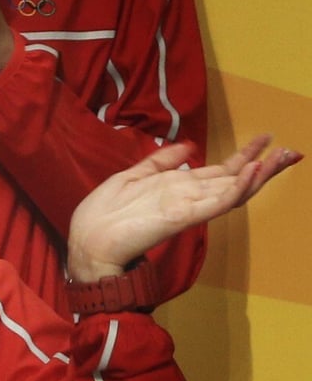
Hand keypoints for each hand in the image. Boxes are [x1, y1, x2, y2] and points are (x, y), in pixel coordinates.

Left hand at [67, 135, 302, 281]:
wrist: (89, 241)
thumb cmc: (105, 213)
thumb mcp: (132, 176)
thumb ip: (161, 162)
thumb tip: (189, 147)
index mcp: (179, 187)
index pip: (219, 170)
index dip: (244, 156)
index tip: (265, 139)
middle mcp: (189, 197)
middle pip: (234, 180)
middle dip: (264, 166)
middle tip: (294, 151)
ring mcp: (187, 207)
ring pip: (231, 190)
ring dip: (259, 174)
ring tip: (283, 158)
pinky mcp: (182, 217)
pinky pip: (215, 202)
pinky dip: (236, 188)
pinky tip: (252, 173)